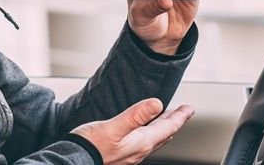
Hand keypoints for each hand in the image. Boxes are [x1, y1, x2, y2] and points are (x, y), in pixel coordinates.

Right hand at [72, 98, 194, 164]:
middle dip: (174, 122)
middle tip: (183, 112)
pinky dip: (150, 132)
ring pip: (154, 139)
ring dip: (163, 127)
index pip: (168, 128)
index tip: (189, 108)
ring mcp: (130, 154)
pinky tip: (143, 130)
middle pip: (163, 134)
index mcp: (141, 142)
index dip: (180, 117)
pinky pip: (143, 142)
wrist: (74, 160)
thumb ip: (135, 116)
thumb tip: (157, 104)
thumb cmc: (91, 145)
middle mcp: (139, 150)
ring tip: (167, 118)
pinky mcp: (122, 155)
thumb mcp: (113, 127)